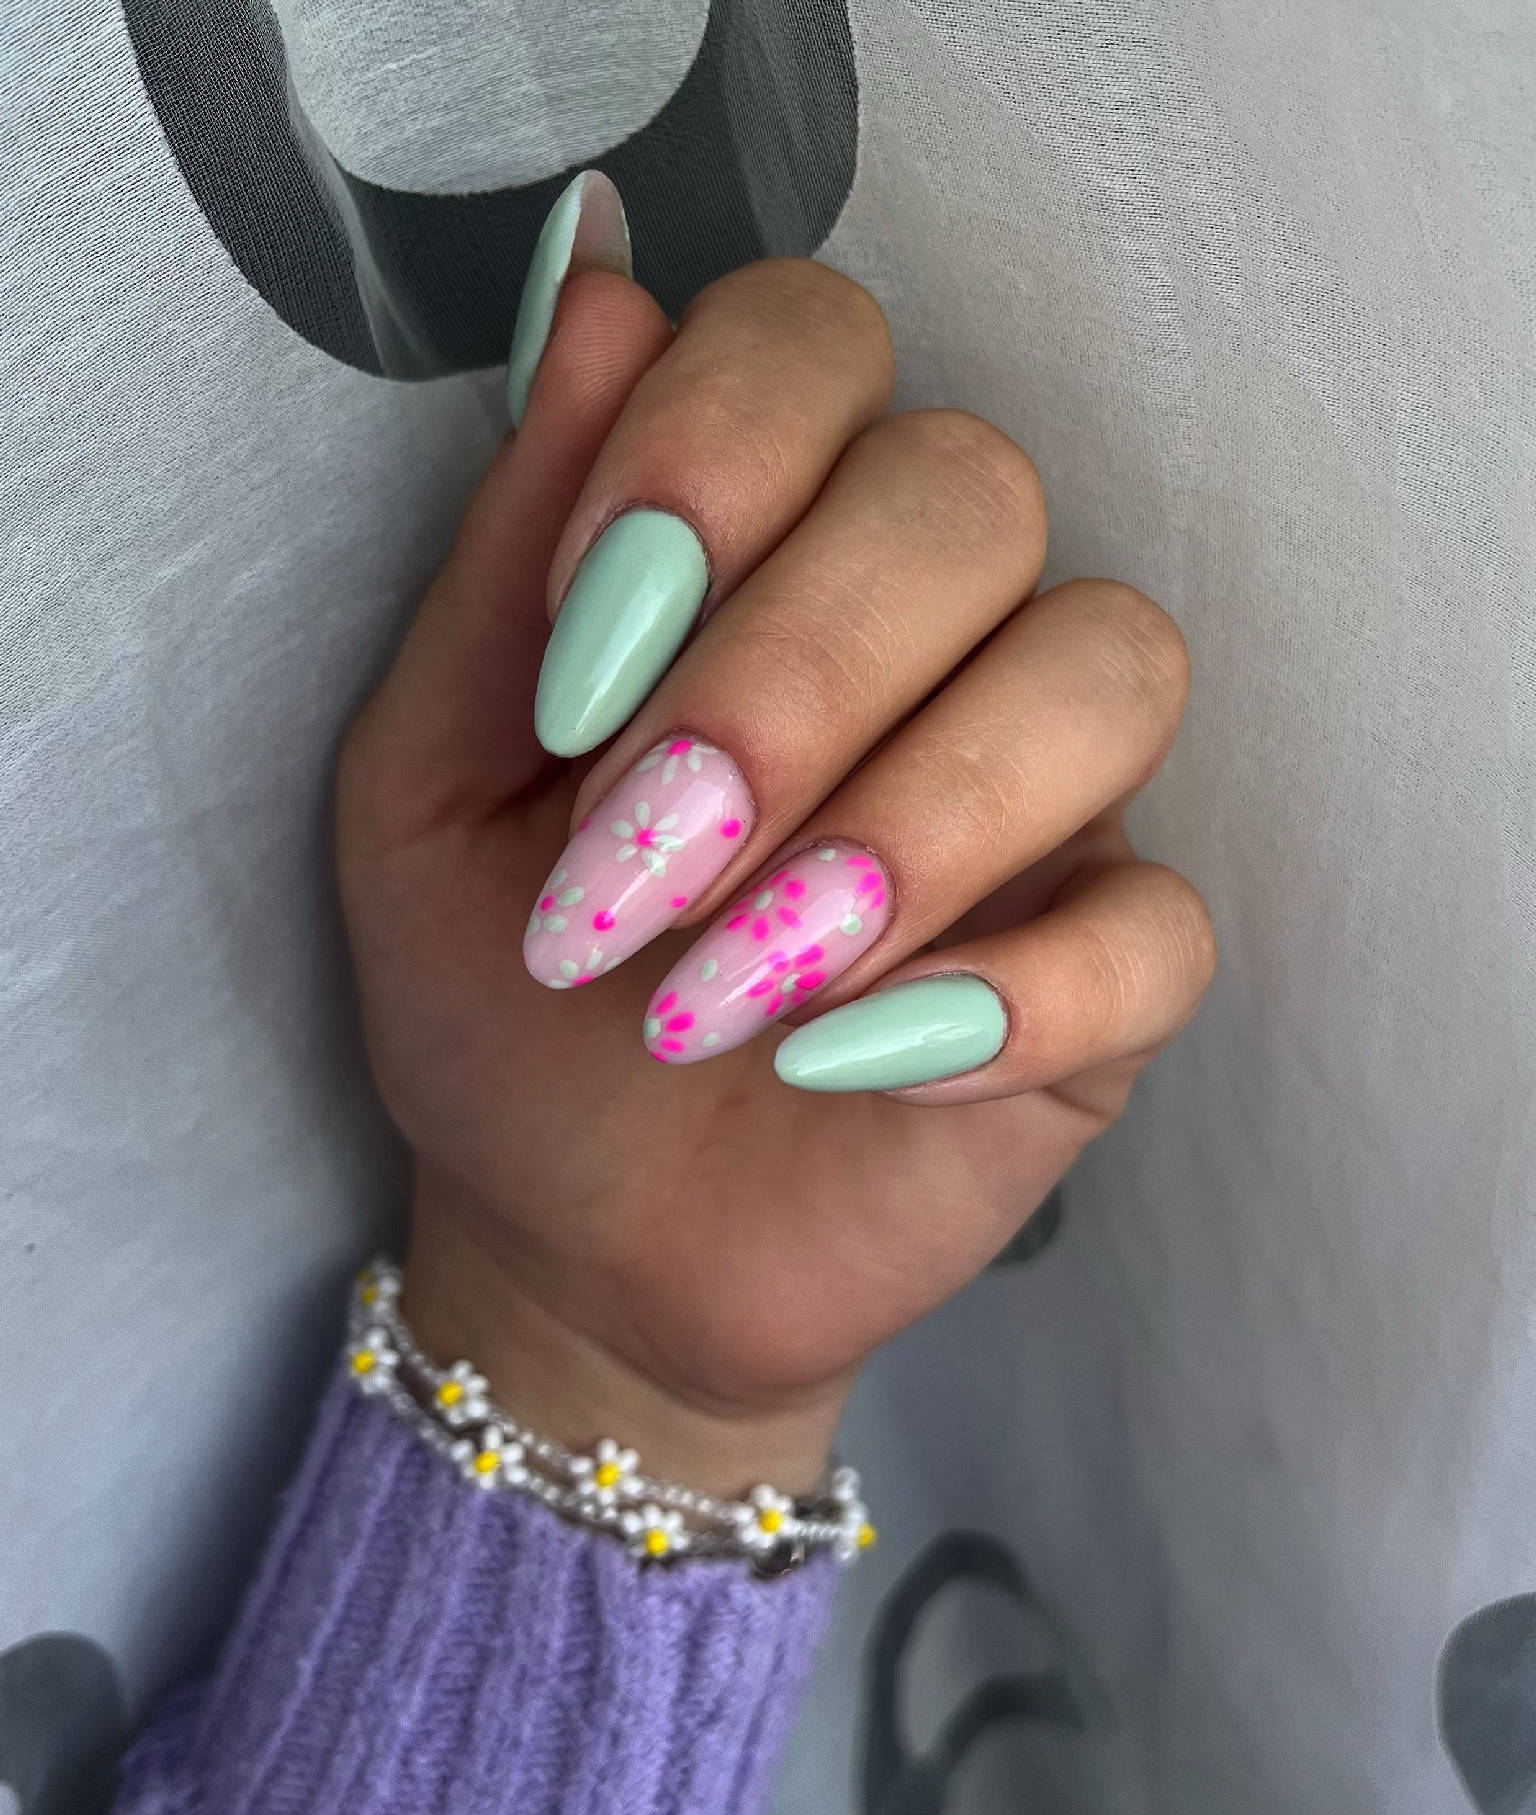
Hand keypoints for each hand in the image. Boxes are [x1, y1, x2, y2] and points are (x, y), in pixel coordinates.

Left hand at [336, 250, 1214, 1494]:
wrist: (572, 1233)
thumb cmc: (499, 989)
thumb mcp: (428, 772)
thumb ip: (509, 550)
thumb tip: (593, 278)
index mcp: (768, 544)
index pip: (819, 345)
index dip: (709, 458)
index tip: (575, 655)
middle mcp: (933, 635)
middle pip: (973, 492)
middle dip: (790, 673)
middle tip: (635, 858)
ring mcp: (1039, 801)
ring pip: (1109, 667)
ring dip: (909, 822)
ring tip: (730, 988)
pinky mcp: (1103, 980)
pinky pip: (1159, 929)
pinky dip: (1009, 997)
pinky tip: (845, 1064)